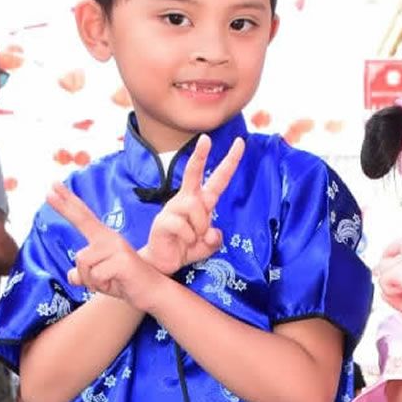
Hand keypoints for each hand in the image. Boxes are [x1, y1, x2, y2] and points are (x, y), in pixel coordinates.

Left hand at [48, 183, 165, 311]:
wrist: (151, 292)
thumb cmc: (125, 283)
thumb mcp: (99, 280)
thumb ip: (84, 275)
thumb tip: (71, 275)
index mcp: (103, 239)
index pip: (83, 217)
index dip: (67, 202)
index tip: (53, 187)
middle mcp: (110, 238)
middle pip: (82, 220)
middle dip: (63, 207)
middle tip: (47, 190)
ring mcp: (117, 247)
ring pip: (83, 264)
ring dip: (91, 280)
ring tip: (109, 281)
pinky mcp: (122, 260)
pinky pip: (95, 276)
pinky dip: (101, 286)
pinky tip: (116, 283)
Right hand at [143, 136, 244, 274]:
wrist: (162, 263)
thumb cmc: (185, 248)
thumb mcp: (208, 246)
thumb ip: (216, 239)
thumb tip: (214, 233)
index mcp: (200, 202)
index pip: (217, 179)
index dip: (229, 162)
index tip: (240, 143)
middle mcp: (186, 200)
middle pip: (193, 173)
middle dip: (200, 155)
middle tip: (205, 139)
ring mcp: (173, 209)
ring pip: (195, 208)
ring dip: (200, 227)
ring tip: (193, 239)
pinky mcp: (163, 221)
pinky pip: (184, 226)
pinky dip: (189, 238)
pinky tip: (183, 243)